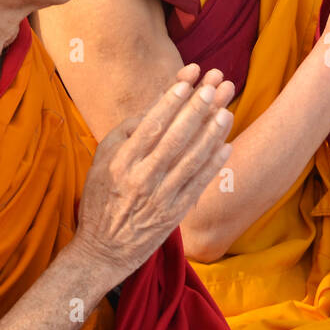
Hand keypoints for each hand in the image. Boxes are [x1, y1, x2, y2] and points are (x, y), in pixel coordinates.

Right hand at [75, 64, 234, 278]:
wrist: (102, 251)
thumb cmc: (101, 199)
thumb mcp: (101, 162)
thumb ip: (125, 134)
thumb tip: (155, 108)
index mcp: (121, 162)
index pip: (151, 125)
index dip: (171, 100)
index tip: (188, 79)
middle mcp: (141, 178)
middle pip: (175, 138)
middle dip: (197, 110)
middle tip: (214, 86)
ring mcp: (160, 197)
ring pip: (191, 160)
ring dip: (212, 134)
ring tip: (226, 111)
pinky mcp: (174, 214)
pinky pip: (199, 184)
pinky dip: (214, 164)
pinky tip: (227, 145)